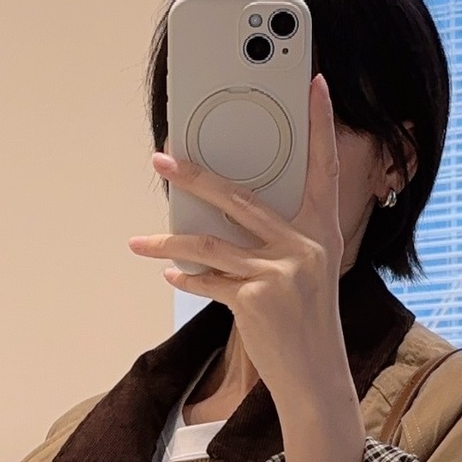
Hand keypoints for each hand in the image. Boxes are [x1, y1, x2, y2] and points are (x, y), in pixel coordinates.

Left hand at [130, 75, 365, 461]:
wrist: (316, 379)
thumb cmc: (305, 324)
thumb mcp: (304, 275)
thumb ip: (276, 240)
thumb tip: (217, 216)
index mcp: (323, 233)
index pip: (323, 168)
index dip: (322, 125)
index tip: (316, 82)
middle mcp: (306, 246)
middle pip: (241, 198)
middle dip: (195, 176)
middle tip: (161, 155)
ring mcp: (282, 272)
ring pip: (211, 243)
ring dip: (168, 242)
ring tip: (138, 242)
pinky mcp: (257, 300)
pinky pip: (209, 282)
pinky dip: (186, 281)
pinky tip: (168, 277)